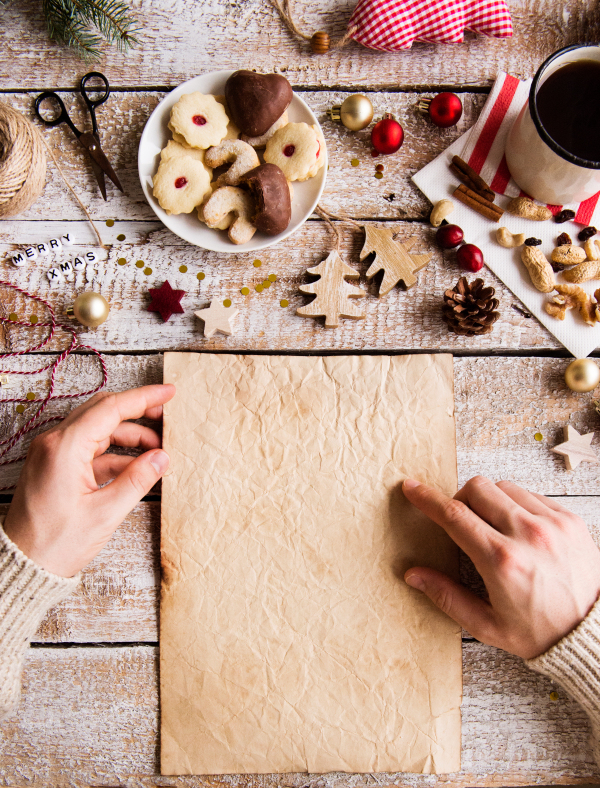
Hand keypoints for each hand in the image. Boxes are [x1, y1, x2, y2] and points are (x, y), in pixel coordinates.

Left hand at [3, 384, 175, 577]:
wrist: (23, 566)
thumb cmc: (55, 544)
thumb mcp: (105, 513)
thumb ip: (137, 480)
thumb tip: (161, 458)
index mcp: (64, 447)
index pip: (111, 408)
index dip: (143, 398)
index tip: (168, 393)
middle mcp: (55, 443)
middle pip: (102, 412)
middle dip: (136, 411)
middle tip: (165, 414)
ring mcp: (53, 454)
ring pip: (97, 429)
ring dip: (127, 434)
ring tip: (156, 448)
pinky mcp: (55, 467)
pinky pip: (89, 448)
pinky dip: (114, 452)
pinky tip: (136, 465)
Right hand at [402, 475, 599, 658]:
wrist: (593, 635)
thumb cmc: (542, 633)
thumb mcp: (488, 625)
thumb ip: (447, 596)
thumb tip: (413, 575)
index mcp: (502, 561)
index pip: (454, 515)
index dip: (428, 499)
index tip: (412, 488)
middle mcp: (527, 535)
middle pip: (477, 489)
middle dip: (460, 499)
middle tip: (461, 522)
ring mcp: (551, 524)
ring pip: (503, 487)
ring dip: (489, 500)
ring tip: (492, 527)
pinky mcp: (569, 520)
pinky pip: (530, 495)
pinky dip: (515, 505)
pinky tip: (517, 529)